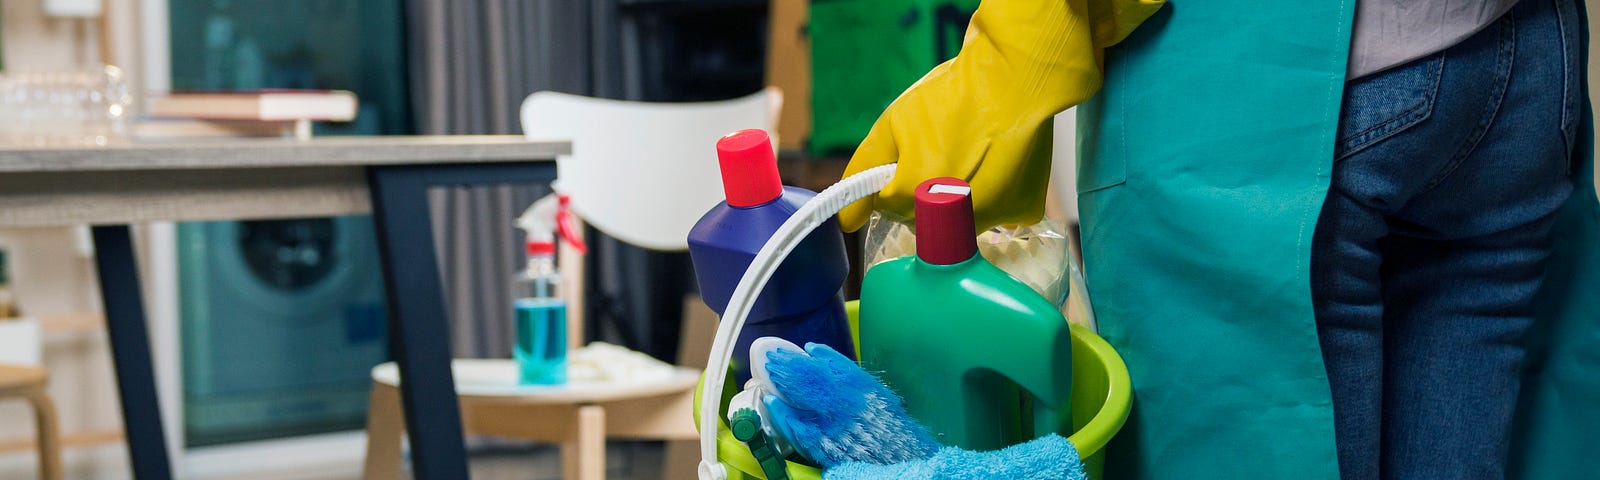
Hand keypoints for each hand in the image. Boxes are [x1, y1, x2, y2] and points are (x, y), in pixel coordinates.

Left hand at [838, 0, 1163, 232]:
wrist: (1013, 78)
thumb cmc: (950, 97)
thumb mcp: (893, 124)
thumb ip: (864, 172)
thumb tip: (847, 221)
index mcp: (914, 196)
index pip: (889, 206)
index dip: (896, 177)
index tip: (911, 153)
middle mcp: (952, 219)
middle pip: (924, 220)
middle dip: (925, 194)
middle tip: (943, 152)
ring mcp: (992, 219)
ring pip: (961, 223)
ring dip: (959, 201)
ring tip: (972, 155)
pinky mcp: (1022, 213)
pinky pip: (1001, 216)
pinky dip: (997, 197)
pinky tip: (999, 165)